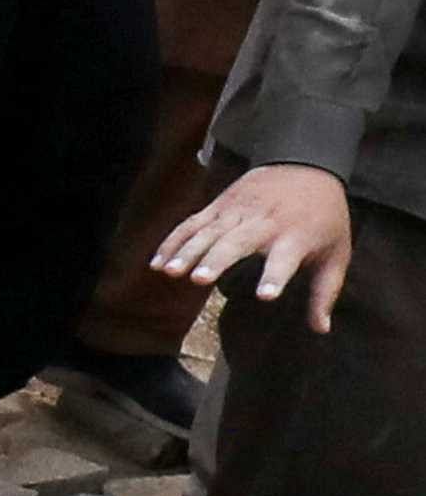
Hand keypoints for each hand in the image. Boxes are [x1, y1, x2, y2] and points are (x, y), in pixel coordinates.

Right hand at [161, 163, 357, 330]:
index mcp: (296, 237)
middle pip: (236, 242)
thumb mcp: (337, 253)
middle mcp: (264, 224)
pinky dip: (173, 241)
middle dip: (217, 260)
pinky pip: (192, 224)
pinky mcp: (219, 205)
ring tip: (170, 271)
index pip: (284, 259)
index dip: (275, 276)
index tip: (265, 296)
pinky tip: (158, 262)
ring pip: (208, 232)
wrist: (305, 166)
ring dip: (188, 251)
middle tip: (199, 280)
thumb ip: (324, 292)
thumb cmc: (324, 218)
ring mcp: (237, 212)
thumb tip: (321, 329)